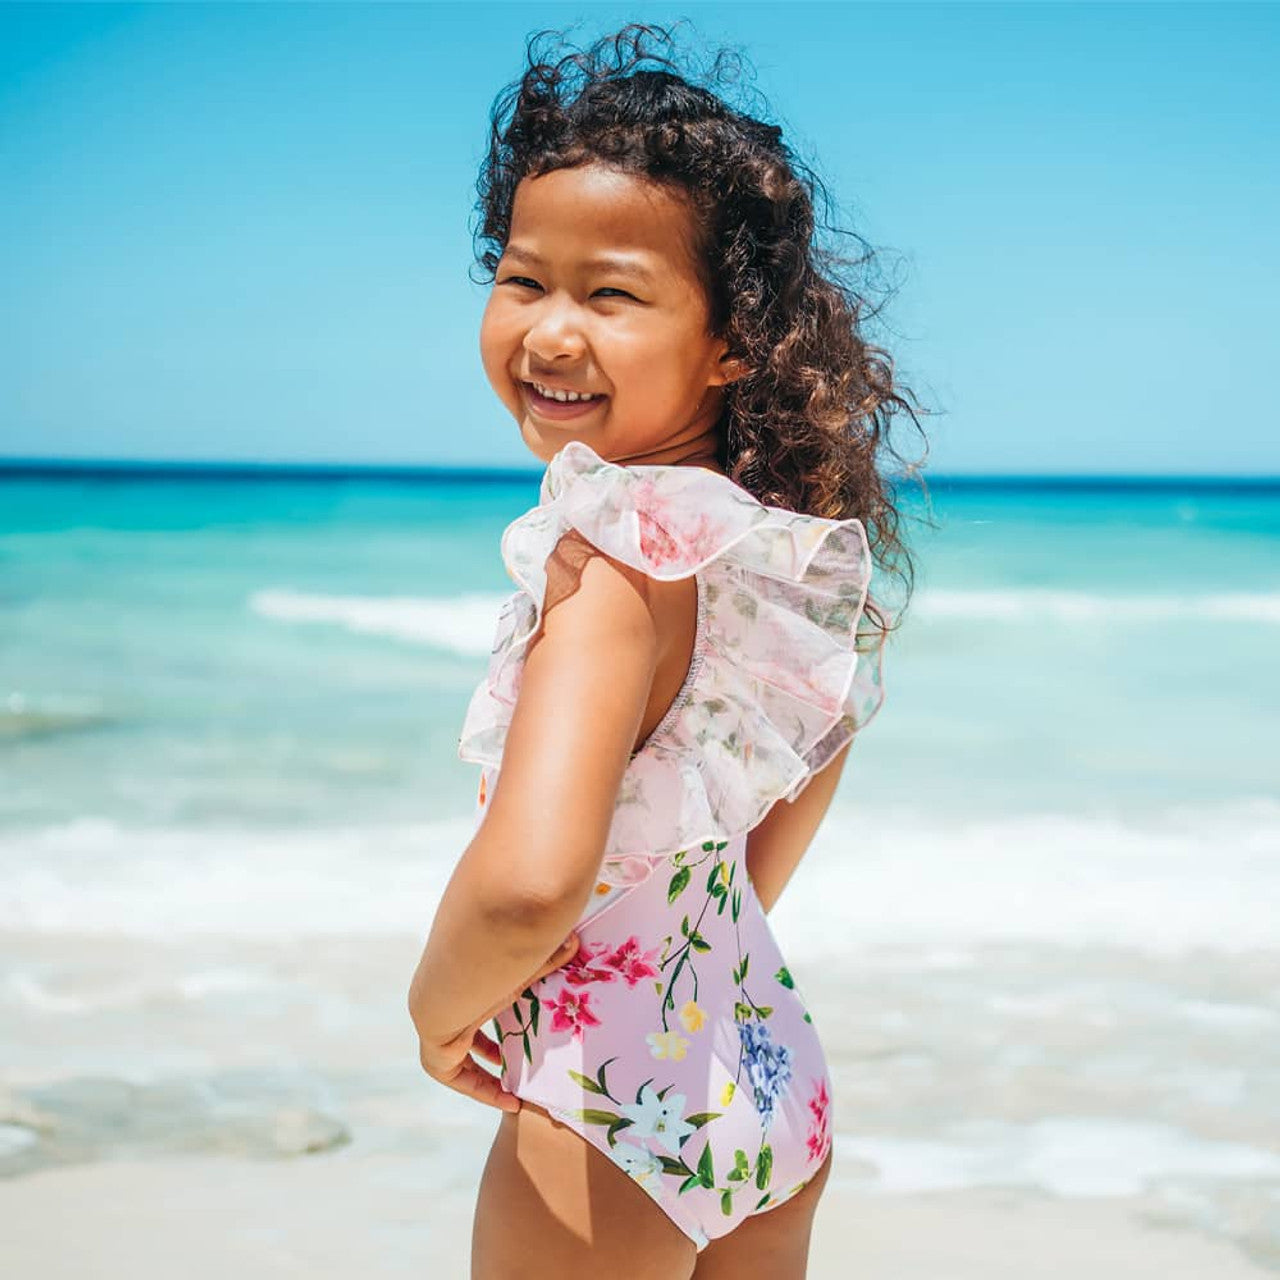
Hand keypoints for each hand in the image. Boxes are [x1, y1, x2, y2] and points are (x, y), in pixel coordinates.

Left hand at [415, 931, 579, 1112]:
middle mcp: (445, 1014)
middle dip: (487, 1053)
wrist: (447, 990)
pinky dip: (480, 1090)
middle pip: (465, 1040)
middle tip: (510, 1063)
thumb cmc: (486, 972)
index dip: (494, 1028)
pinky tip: (507, 1100)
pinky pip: (457, 1080)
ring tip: (511, 1090)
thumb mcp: (519, 973)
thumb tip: (574, 941)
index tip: (514, 1040)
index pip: (475, 1012)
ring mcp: (436, 1037)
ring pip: (458, 1063)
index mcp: (461, 993)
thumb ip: (546, 961)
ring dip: (483, 1077)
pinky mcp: (435, 1059)